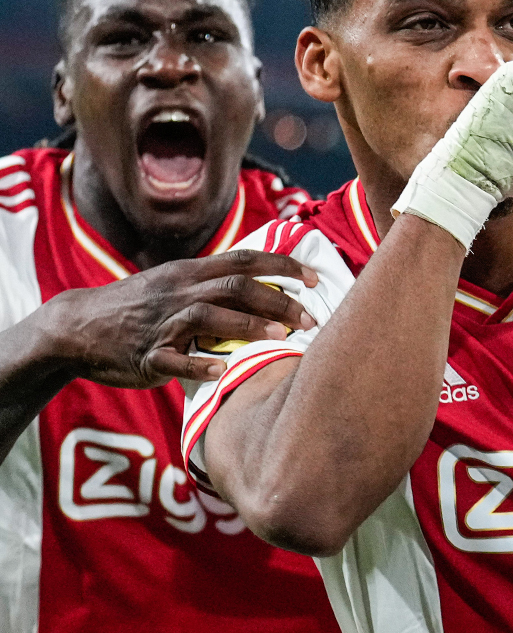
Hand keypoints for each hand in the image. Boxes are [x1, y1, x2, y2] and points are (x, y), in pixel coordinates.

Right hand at [39, 250, 316, 387]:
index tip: (314, 277)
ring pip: (209, 316)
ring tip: (281, 337)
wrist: (78, 327)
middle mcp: (177, 291)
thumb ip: (213, 286)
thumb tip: (262, 291)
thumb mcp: (173, 285)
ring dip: (248, 326)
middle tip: (309, 319)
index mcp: (187, 273)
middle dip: (278, 300)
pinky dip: (199, 365)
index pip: (243, 260)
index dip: (282, 265)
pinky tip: (222, 372)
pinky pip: (173, 360)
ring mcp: (161, 323)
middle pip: (235, 287)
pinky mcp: (146, 355)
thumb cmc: (135, 309)